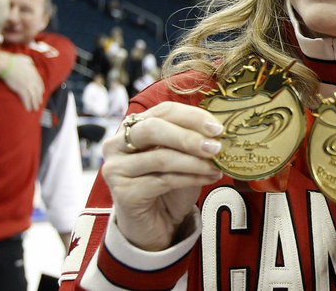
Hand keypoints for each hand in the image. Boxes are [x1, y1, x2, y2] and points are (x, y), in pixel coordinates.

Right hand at [2, 55, 42, 109]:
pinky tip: (28, 109)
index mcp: (34, 73)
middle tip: (39, 103)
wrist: (7, 64)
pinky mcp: (21, 89)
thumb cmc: (14, 60)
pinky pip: (26, 99)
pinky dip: (28, 104)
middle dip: (38, 98)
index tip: (41, 93)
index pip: (40, 83)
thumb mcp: (26, 59)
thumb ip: (30, 62)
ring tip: (34, 109)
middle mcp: (33, 80)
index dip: (41, 89)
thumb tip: (31, 63)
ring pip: (33, 97)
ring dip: (34, 104)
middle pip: (38, 91)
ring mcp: (28, 85)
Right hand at [100, 102, 223, 250]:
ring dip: (195, 162)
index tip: (217, 128)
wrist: (154, 224)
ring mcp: (116, 169)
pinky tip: (208, 179)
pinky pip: (163, 181)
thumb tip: (219, 132)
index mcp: (132, 127)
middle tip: (216, 147)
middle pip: (154, 129)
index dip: (192, 117)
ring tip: (216, 167)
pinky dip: (191, 178)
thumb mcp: (182, 157)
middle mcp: (117, 144)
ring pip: (161, 157)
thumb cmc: (167, 185)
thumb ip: (192, 142)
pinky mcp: (122, 193)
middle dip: (189, 137)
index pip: (164, 111)